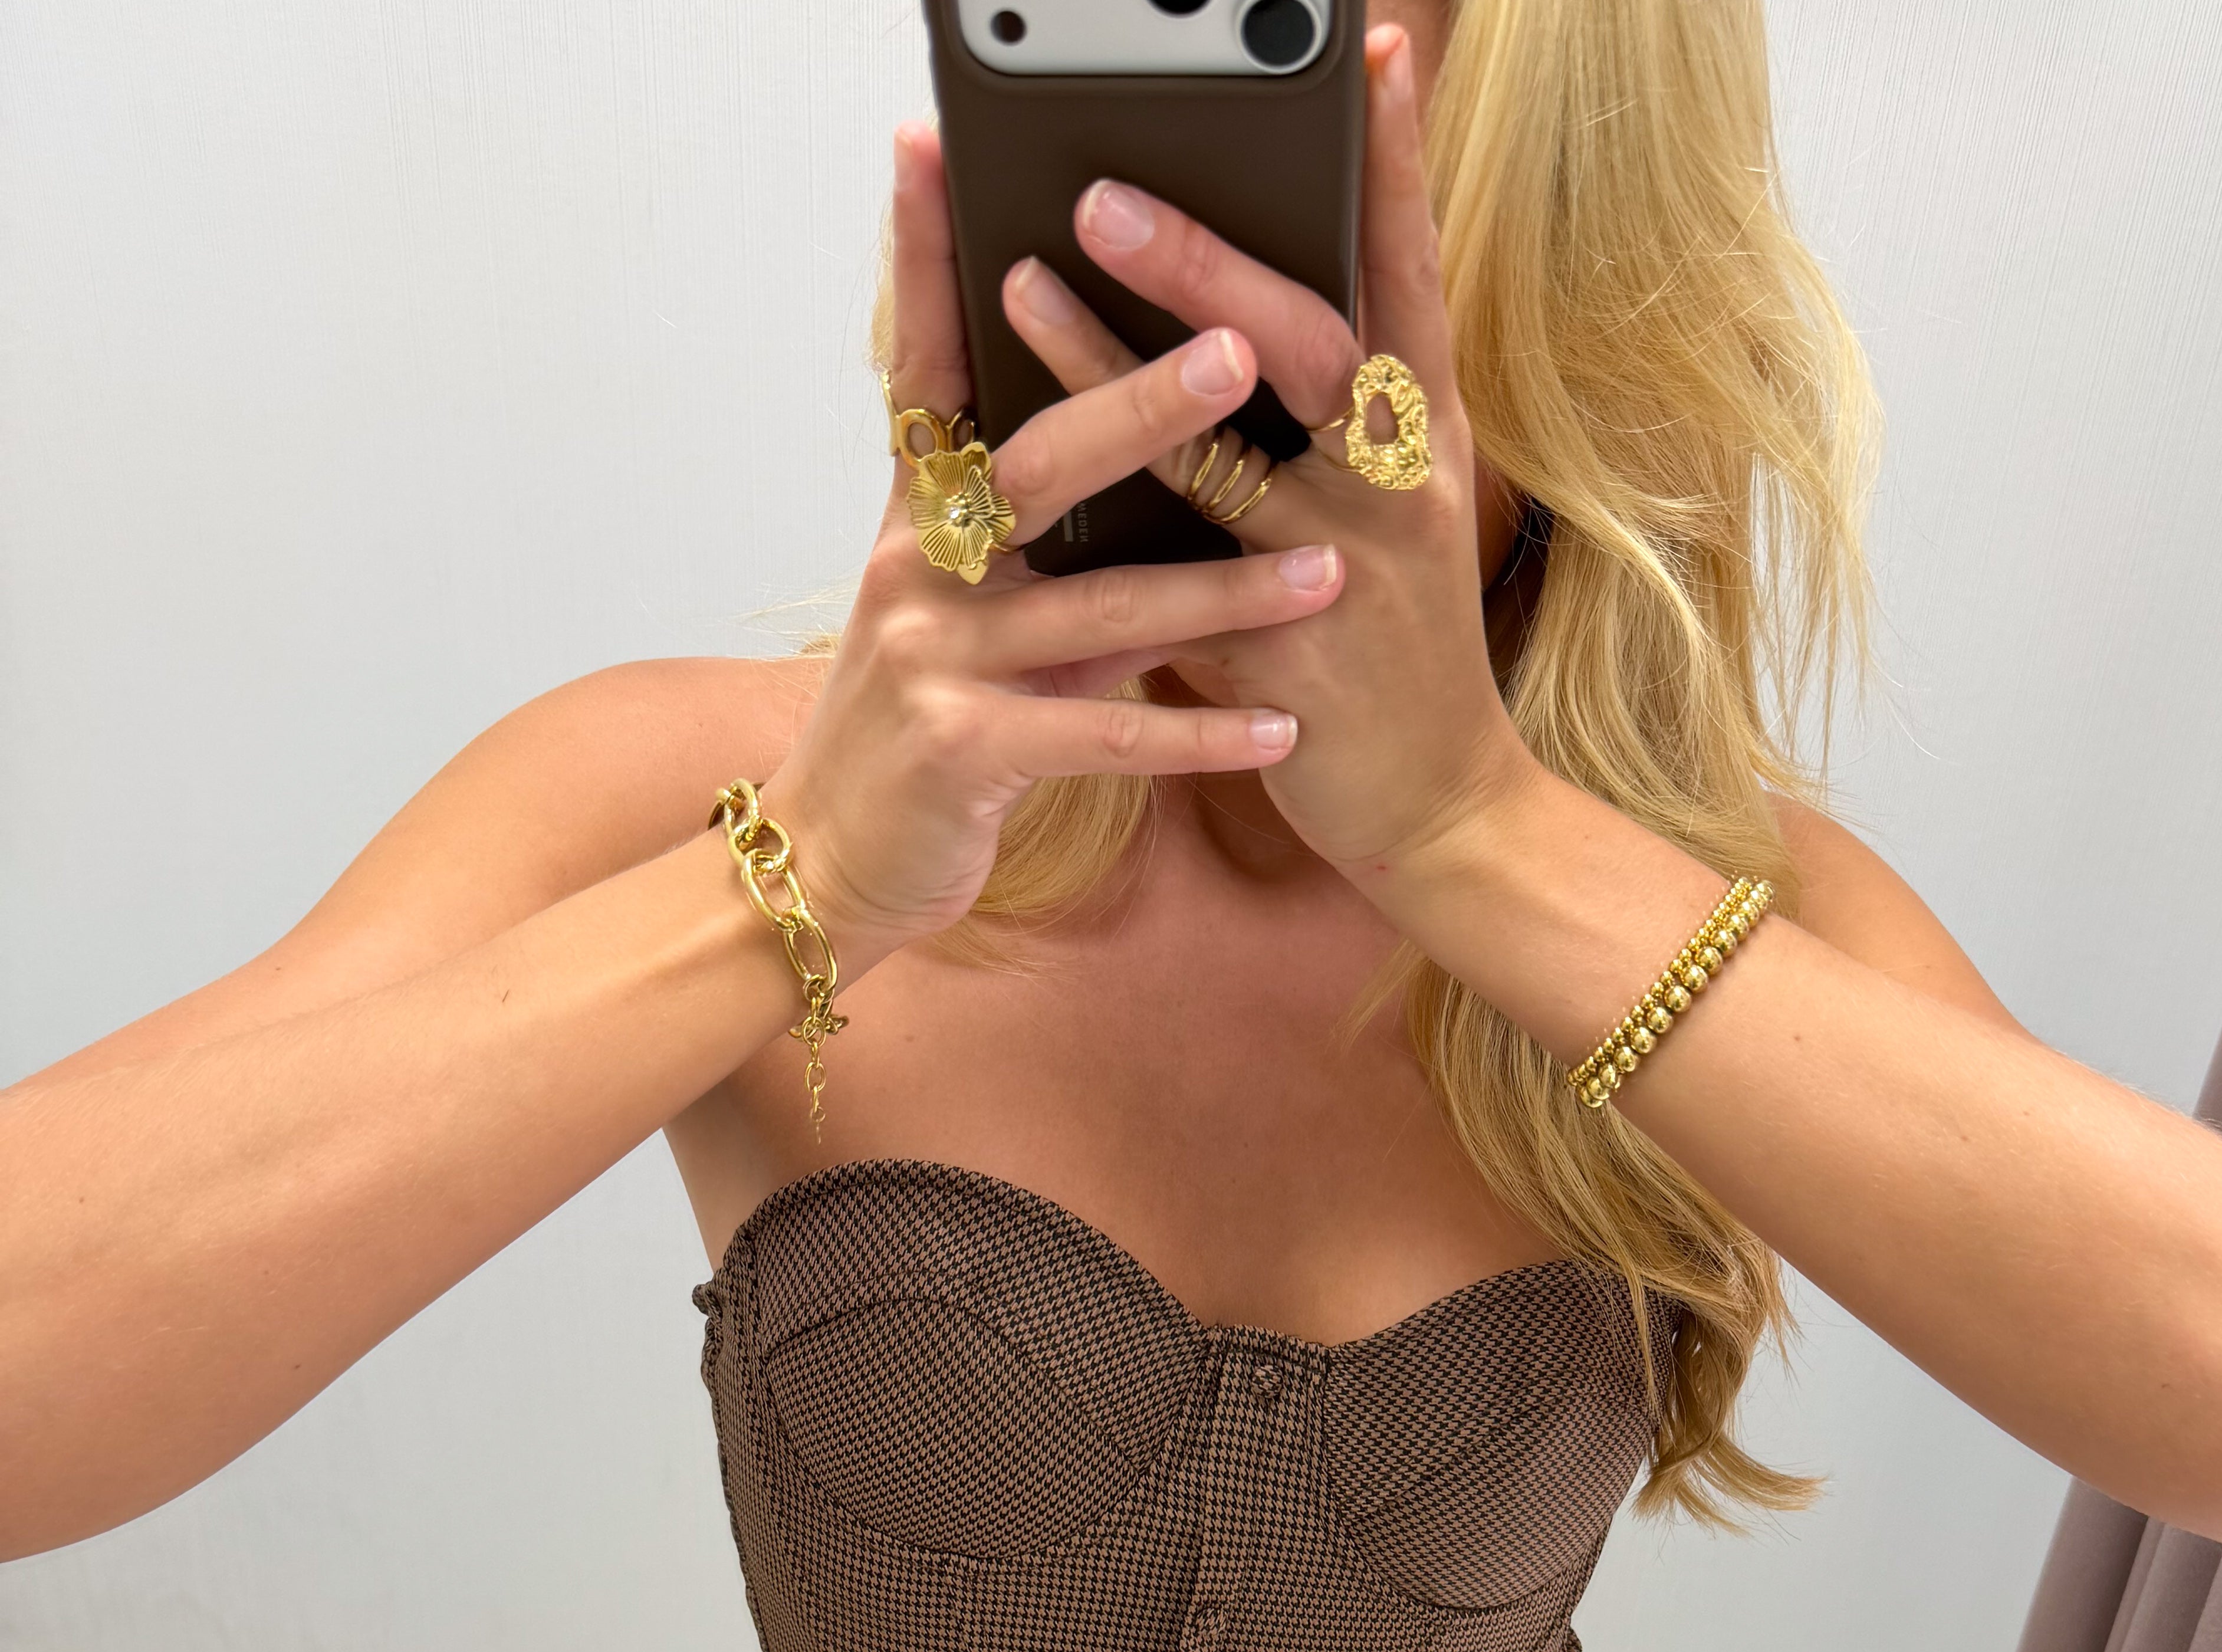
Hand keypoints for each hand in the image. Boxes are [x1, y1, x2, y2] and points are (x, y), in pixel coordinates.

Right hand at [759, 123, 1346, 961]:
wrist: (827, 864)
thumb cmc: (921, 731)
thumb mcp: (969, 616)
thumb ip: (1045, 547)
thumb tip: (1144, 472)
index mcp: (920, 516)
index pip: (924, 363)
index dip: (923, 257)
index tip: (934, 151)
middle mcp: (921, 568)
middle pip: (1038, 462)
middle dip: (1143, 403)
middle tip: (1239, 346)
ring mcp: (937, 659)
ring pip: (1098, 609)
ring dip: (1224, 594)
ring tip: (1329, 571)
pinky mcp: (965, 753)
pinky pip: (1103, 738)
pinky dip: (1197, 739)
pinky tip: (1279, 731)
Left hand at [1000, 23, 1533, 892]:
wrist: (1440, 806)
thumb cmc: (1390, 647)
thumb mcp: (1378, 511)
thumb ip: (1315, 426)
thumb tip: (1217, 323)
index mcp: (1420, 434)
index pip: (1411, 271)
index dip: (1395, 163)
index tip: (1376, 56)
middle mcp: (1393, 487)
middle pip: (1310, 340)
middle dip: (1206, 257)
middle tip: (1104, 189)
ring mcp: (1344, 576)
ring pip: (1222, 457)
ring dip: (1116, 372)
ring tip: (1027, 287)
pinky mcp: (1286, 667)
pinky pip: (1181, 591)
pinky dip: (1106, 536)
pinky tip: (1035, 493)